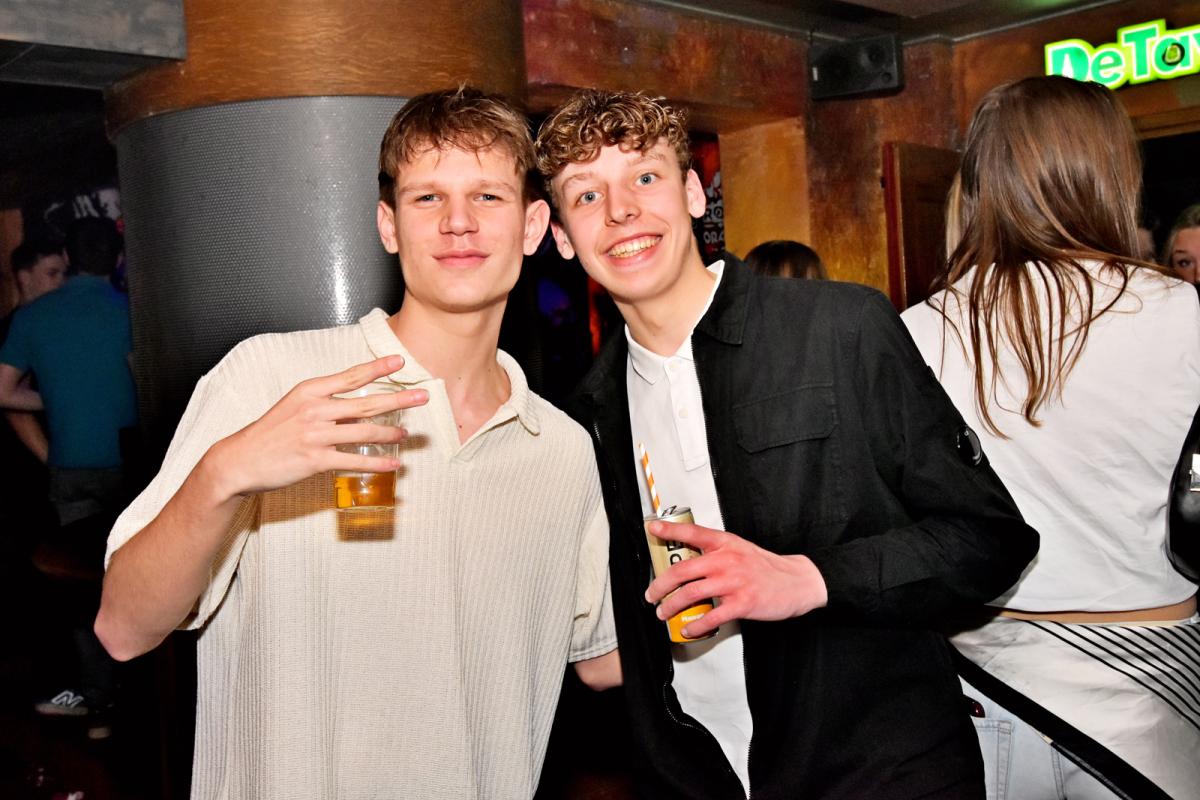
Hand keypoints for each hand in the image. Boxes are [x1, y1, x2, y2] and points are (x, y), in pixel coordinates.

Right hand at [204, 356, 428, 498]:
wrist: (241, 459)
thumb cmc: (271, 432)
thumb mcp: (295, 406)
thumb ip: (325, 403)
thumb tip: (359, 407)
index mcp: (310, 391)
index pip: (351, 376)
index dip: (378, 369)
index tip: (400, 362)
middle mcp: (315, 409)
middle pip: (366, 403)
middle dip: (399, 400)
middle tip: (423, 396)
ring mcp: (316, 435)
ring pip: (364, 433)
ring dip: (390, 434)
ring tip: (406, 434)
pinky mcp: (315, 460)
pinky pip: (353, 460)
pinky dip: (377, 463)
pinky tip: (393, 464)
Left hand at [643, 520, 827, 637]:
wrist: (797, 582)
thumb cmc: (766, 567)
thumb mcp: (740, 549)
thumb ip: (716, 552)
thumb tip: (687, 561)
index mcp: (725, 543)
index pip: (693, 532)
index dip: (670, 530)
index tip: (653, 530)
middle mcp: (726, 560)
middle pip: (682, 570)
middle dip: (660, 585)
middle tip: (651, 594)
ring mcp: (734, 582)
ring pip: (691, 594)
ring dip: (671, 606)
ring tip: (663, 613)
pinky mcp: (742, 604)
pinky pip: (711, 616)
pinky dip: (695, 625)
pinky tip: (688, 628)